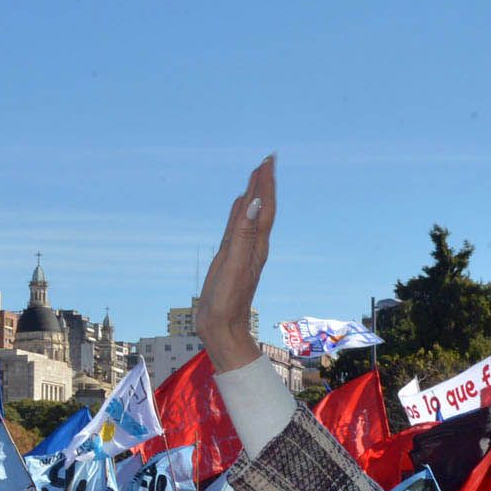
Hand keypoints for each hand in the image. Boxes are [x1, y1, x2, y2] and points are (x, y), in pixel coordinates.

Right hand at [196, 155, 274, 364]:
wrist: (222, 328)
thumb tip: (255, 203)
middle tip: (265, 161)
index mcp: (256, 245)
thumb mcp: (234, 264)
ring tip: (255, 177)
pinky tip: (239, 206)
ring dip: (254, 196)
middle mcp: (252, 245)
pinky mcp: (230, 259)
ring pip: (250, 216)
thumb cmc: (228, 300)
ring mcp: (241, 252)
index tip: (268, 161)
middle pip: (261, 209)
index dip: (267, 185)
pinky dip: (240, 213)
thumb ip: (243, 232)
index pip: (265, 208)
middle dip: (263, 185)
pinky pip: (237, 229)